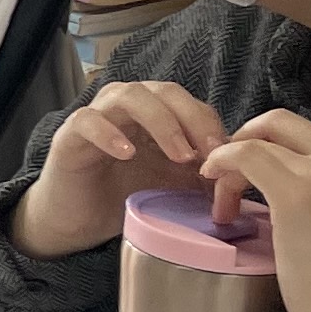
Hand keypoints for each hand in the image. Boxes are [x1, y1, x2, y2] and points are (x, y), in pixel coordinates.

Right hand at [7, 76, 229, 259]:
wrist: (77, 220)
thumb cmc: (124, 196)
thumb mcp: (173, 186)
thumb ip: (202, 176)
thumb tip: (240, 178)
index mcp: (155, 114)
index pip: (190, 103)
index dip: (210, 124)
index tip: (228, 156)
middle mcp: (126, 107)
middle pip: (164, 91)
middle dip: (192, 119)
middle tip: (208, 154)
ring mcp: (97, 117)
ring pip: (128, 94)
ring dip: (160, 121)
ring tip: (178, 155)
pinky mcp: (69, 136)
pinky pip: (88, 120)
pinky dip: (109, 132)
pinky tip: (127, 152)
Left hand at [200, 108, 310, 311]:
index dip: (276, 147)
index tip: (255, 175)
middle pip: (285, 123)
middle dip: (250, 141)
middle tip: (229, 175)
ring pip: (264, 136)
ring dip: (233, 160)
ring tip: (225, 202)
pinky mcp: (296, 193)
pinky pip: (246, 154)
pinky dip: (222, 161)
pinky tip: (212, 182)